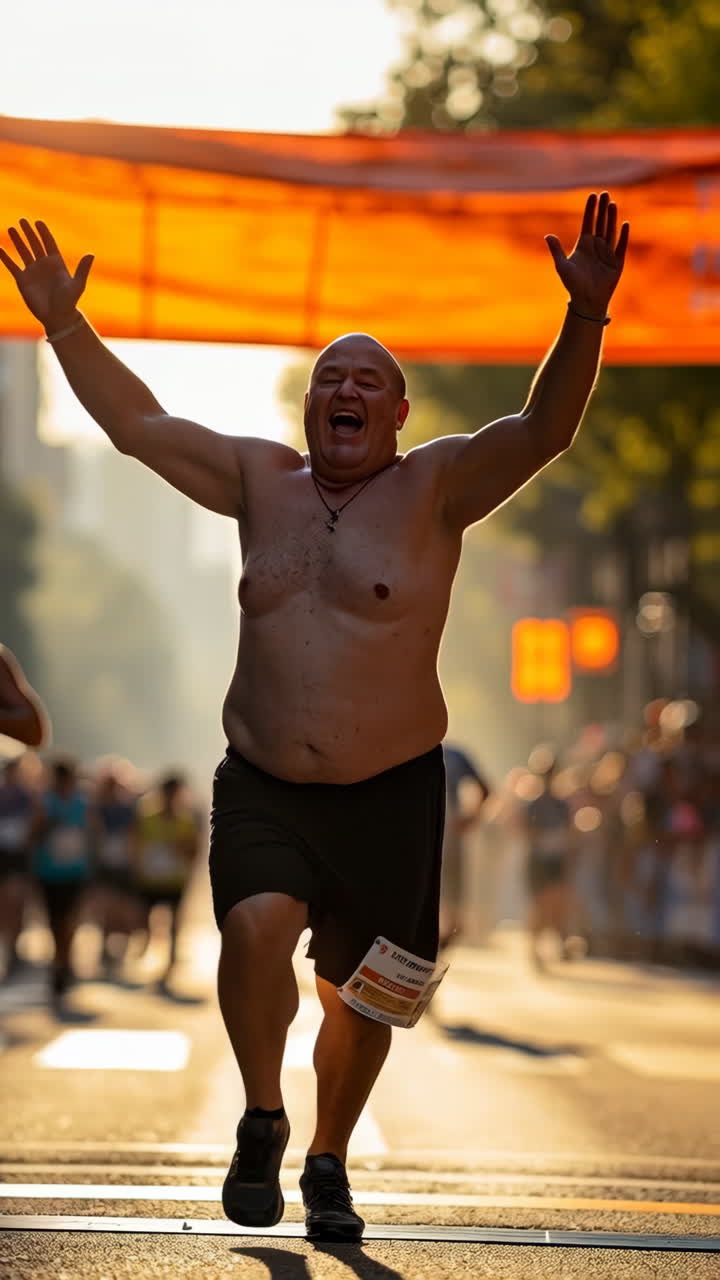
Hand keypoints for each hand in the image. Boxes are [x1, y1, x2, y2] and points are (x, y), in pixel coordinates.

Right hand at [0, 219, 93, 330]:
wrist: (57, 318)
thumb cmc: (69, 302)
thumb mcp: (77, 285)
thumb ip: (82, 269)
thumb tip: (91, 254)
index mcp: (57, 264)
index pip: (49, 243)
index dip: (43, 233)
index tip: (38, 222)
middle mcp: (44, 265)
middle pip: (35, 244)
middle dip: (29, 232)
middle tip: (22, 220)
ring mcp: (32, 272)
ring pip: (23, 252)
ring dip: (18, 241)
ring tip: (12, 229)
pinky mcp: (23, 281)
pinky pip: (12, 266)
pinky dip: (5, 258)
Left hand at [545, 192, 628, 317]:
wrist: (586, 301)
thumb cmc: (573, 285)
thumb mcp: (562, 266)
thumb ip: (556, 250)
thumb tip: (548, 235)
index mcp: (584, 244)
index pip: (588, 222)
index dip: (590, 209)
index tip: (592, 195)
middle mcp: (597, 246)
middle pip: (600, 223)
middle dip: (602, 208)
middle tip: (604, 193)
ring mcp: (608, 252)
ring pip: (610, 231)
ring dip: (611, 218)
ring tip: (612, 204)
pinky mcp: (617, 262)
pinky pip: (620, 246)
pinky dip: (623, 236)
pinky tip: (624, 224)